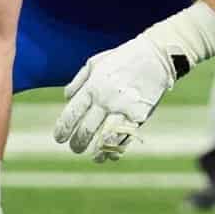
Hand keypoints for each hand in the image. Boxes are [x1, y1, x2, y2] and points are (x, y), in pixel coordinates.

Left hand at [53, 33, 176, 161]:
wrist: (155, 56)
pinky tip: (111, 155)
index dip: (63, 129)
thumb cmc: (122, 59)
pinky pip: (126, 139)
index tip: (59, 138)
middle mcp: (106, 100)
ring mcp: (123, 109)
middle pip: (87, 130)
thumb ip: (78, 81)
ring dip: (97, 152)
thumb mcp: (95, 63)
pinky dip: (117, 150)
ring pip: (106, 139)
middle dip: (78, 144)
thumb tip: (67, 98)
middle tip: (75, 148)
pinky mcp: (139, 116)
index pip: (72, 113)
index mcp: (93, 87)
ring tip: (93, 157)